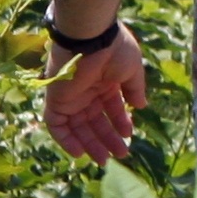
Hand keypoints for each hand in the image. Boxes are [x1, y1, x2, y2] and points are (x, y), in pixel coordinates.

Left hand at [41, 24, 145, 163]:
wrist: (92, 37)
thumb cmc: (115, 50)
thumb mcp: (132, 70)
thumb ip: (134, 89)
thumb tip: (140, 106)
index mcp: (104, 82)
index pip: (110, 108)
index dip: (120, 122)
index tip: (129, 135)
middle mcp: (86, 91)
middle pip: (94, 121)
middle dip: (107, 138)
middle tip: (121, 154)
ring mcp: (70, 97)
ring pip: (77, 127)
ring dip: (90, 144)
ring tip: (104, 160)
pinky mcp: (56, 101)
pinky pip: (57, 126)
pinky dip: (66, 140)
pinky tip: (81, 153)